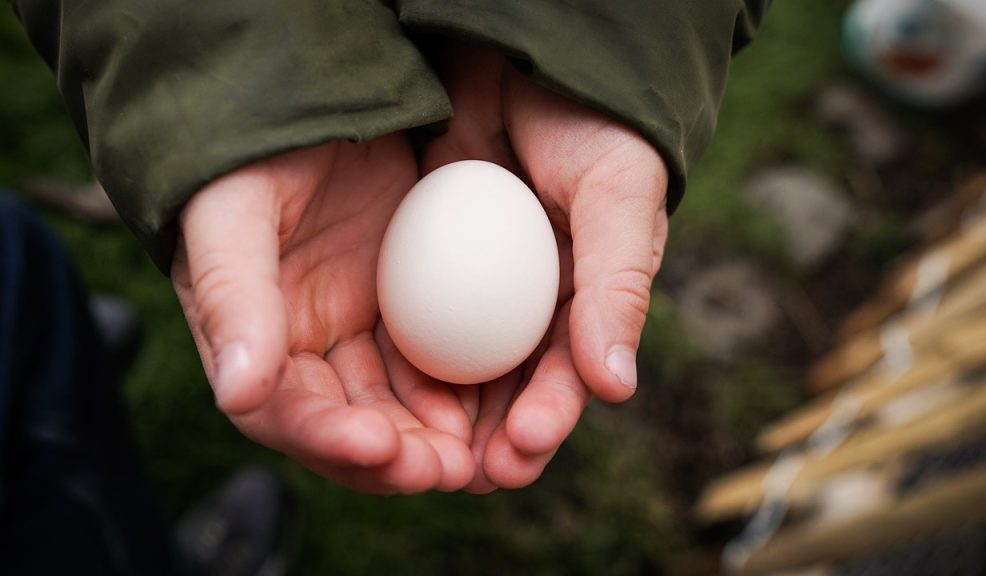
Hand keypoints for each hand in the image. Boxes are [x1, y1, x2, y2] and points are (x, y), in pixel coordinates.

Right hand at [171, 136, 474, 492]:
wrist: (301, 100)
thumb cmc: (247, 157)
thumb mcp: (230, 215)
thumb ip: (232, 298)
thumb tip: (239, 392)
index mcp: (250, 343)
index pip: (283, 412)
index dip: (327, 440)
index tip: (380, 447)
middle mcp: (305, 351)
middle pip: (349, 425)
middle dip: (396, 456)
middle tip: (447, 469)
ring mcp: (357, 331)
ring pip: (398, 403)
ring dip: (435, 436)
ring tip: (478, 456)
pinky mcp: (404, 308)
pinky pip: (437, 359)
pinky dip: (462, 389)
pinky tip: (497, 403)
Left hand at [406, 44, 669, 491]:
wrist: (521, 55)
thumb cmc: (591, 123)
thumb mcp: (616, 195)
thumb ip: (618, 285)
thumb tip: (619, 387)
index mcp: (588, 298)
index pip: (570, 372)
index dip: (548, 414)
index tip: (521, 448)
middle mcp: (533, 304)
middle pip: (511, 387)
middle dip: (491, 436)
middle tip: (467, 474)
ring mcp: (477, 287)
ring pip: (460, 367)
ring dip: (443, 415)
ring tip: (419, 455)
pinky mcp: (426, 265)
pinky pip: (414, 321)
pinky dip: (404, 359)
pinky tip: (382, 391)